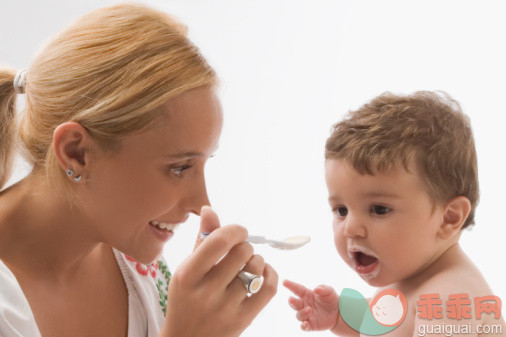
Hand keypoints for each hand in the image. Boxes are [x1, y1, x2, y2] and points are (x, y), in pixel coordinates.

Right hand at [159, 206, 277, 336]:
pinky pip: (269, 288)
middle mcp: (206, 293)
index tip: (238, 232)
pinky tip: (261, 272)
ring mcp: (226, 309)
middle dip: (245, 244)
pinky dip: (270, 274)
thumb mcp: (186, 270)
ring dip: (256, 259)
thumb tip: (209, 209)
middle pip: (242, 252)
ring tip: (247, 264)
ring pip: (256, 268)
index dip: (235, 230)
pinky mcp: (244, 320)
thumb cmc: (186, 299)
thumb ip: (201, 240)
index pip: (220, 241)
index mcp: (188, 276)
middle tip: (240, 249)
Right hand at [283, 279, 339, 331]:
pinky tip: (305, 324)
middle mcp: (304, 304)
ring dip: (302, 312)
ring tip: (309, 309)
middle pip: (294, 303)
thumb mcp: (329, 291)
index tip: (284, 282)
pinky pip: (304, 327)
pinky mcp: (311, 325)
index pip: (297, 289)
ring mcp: (307, 315)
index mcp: (307, 294)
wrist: (338, 313)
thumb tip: (316, 289)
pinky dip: (303, 326)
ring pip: (299, 315)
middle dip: (291, 301)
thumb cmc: (330, 299)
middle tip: (291, 299)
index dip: (290, 285)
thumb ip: (323, 289)